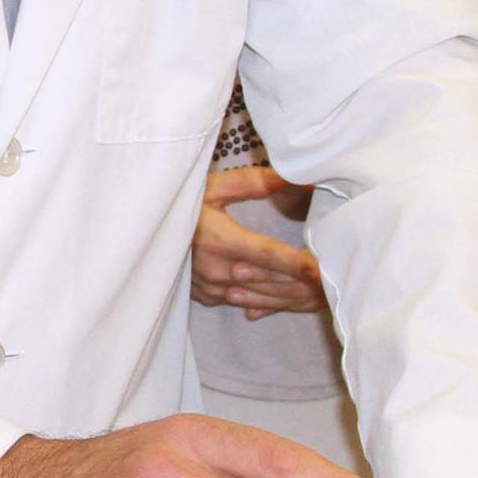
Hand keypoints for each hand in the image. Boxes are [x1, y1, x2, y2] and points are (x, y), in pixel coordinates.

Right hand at [191, 168, 326, 317]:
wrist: (142, 230)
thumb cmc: (180, 204)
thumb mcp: (212, 187)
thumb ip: (253, 182)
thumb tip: (293, 174)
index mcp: (219, 240)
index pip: (267, 255)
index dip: (296, 264)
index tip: (321, 269)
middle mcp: (216, 270)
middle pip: (270, 282)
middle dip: (304, 285)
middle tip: (335, 284)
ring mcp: (211, 288)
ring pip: (261, 298)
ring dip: (292, 298)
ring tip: (322, 296)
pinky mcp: (208, 298)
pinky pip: (246, 304)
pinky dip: (271, 303)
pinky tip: (293, 301)